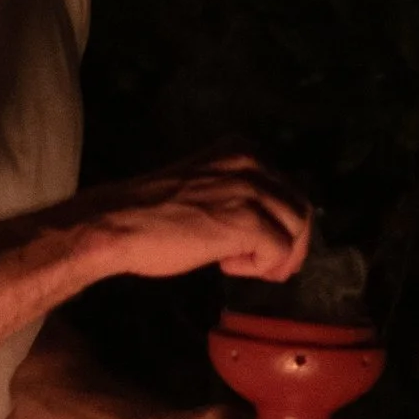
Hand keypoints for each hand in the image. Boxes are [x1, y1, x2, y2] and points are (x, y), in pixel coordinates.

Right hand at [71, 152, 312, 289]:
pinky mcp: (247, 222)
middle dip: (291, 244)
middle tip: (268, 268)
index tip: (265, 246)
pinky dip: (258, 267)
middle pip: (299, 209)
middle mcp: (252, 163)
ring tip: (240, 265)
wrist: (118, 224)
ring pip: (295, 231)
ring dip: (274, 257)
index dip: (282, 222)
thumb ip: (237, 194)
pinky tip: (225, 265)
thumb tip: (269, 225)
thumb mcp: (205, 187)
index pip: (286, 188)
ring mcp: (251, 191)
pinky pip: (278, 252)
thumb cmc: (152, 214)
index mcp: (242, 150)